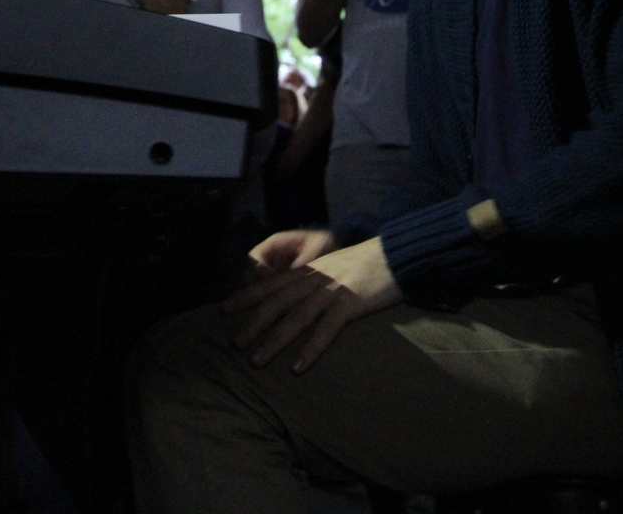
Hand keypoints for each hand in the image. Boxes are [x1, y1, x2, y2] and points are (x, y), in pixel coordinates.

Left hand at [223, 234, 402, 372]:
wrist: (398, 254)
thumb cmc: (368, 263)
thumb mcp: (335, 266)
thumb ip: (315, 279)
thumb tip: (297, 298)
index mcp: (310, 270)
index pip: (271, 283)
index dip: (246, 296)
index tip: (225, 310)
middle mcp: (315, 279)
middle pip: (277, 302)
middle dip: (253, 323)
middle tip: (234, 344)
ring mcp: (331, 291)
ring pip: (295, 317)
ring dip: (274, 340)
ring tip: (256, 361)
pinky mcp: (350, 303)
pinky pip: (326, 329)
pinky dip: (310, 349)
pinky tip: (297, 367)